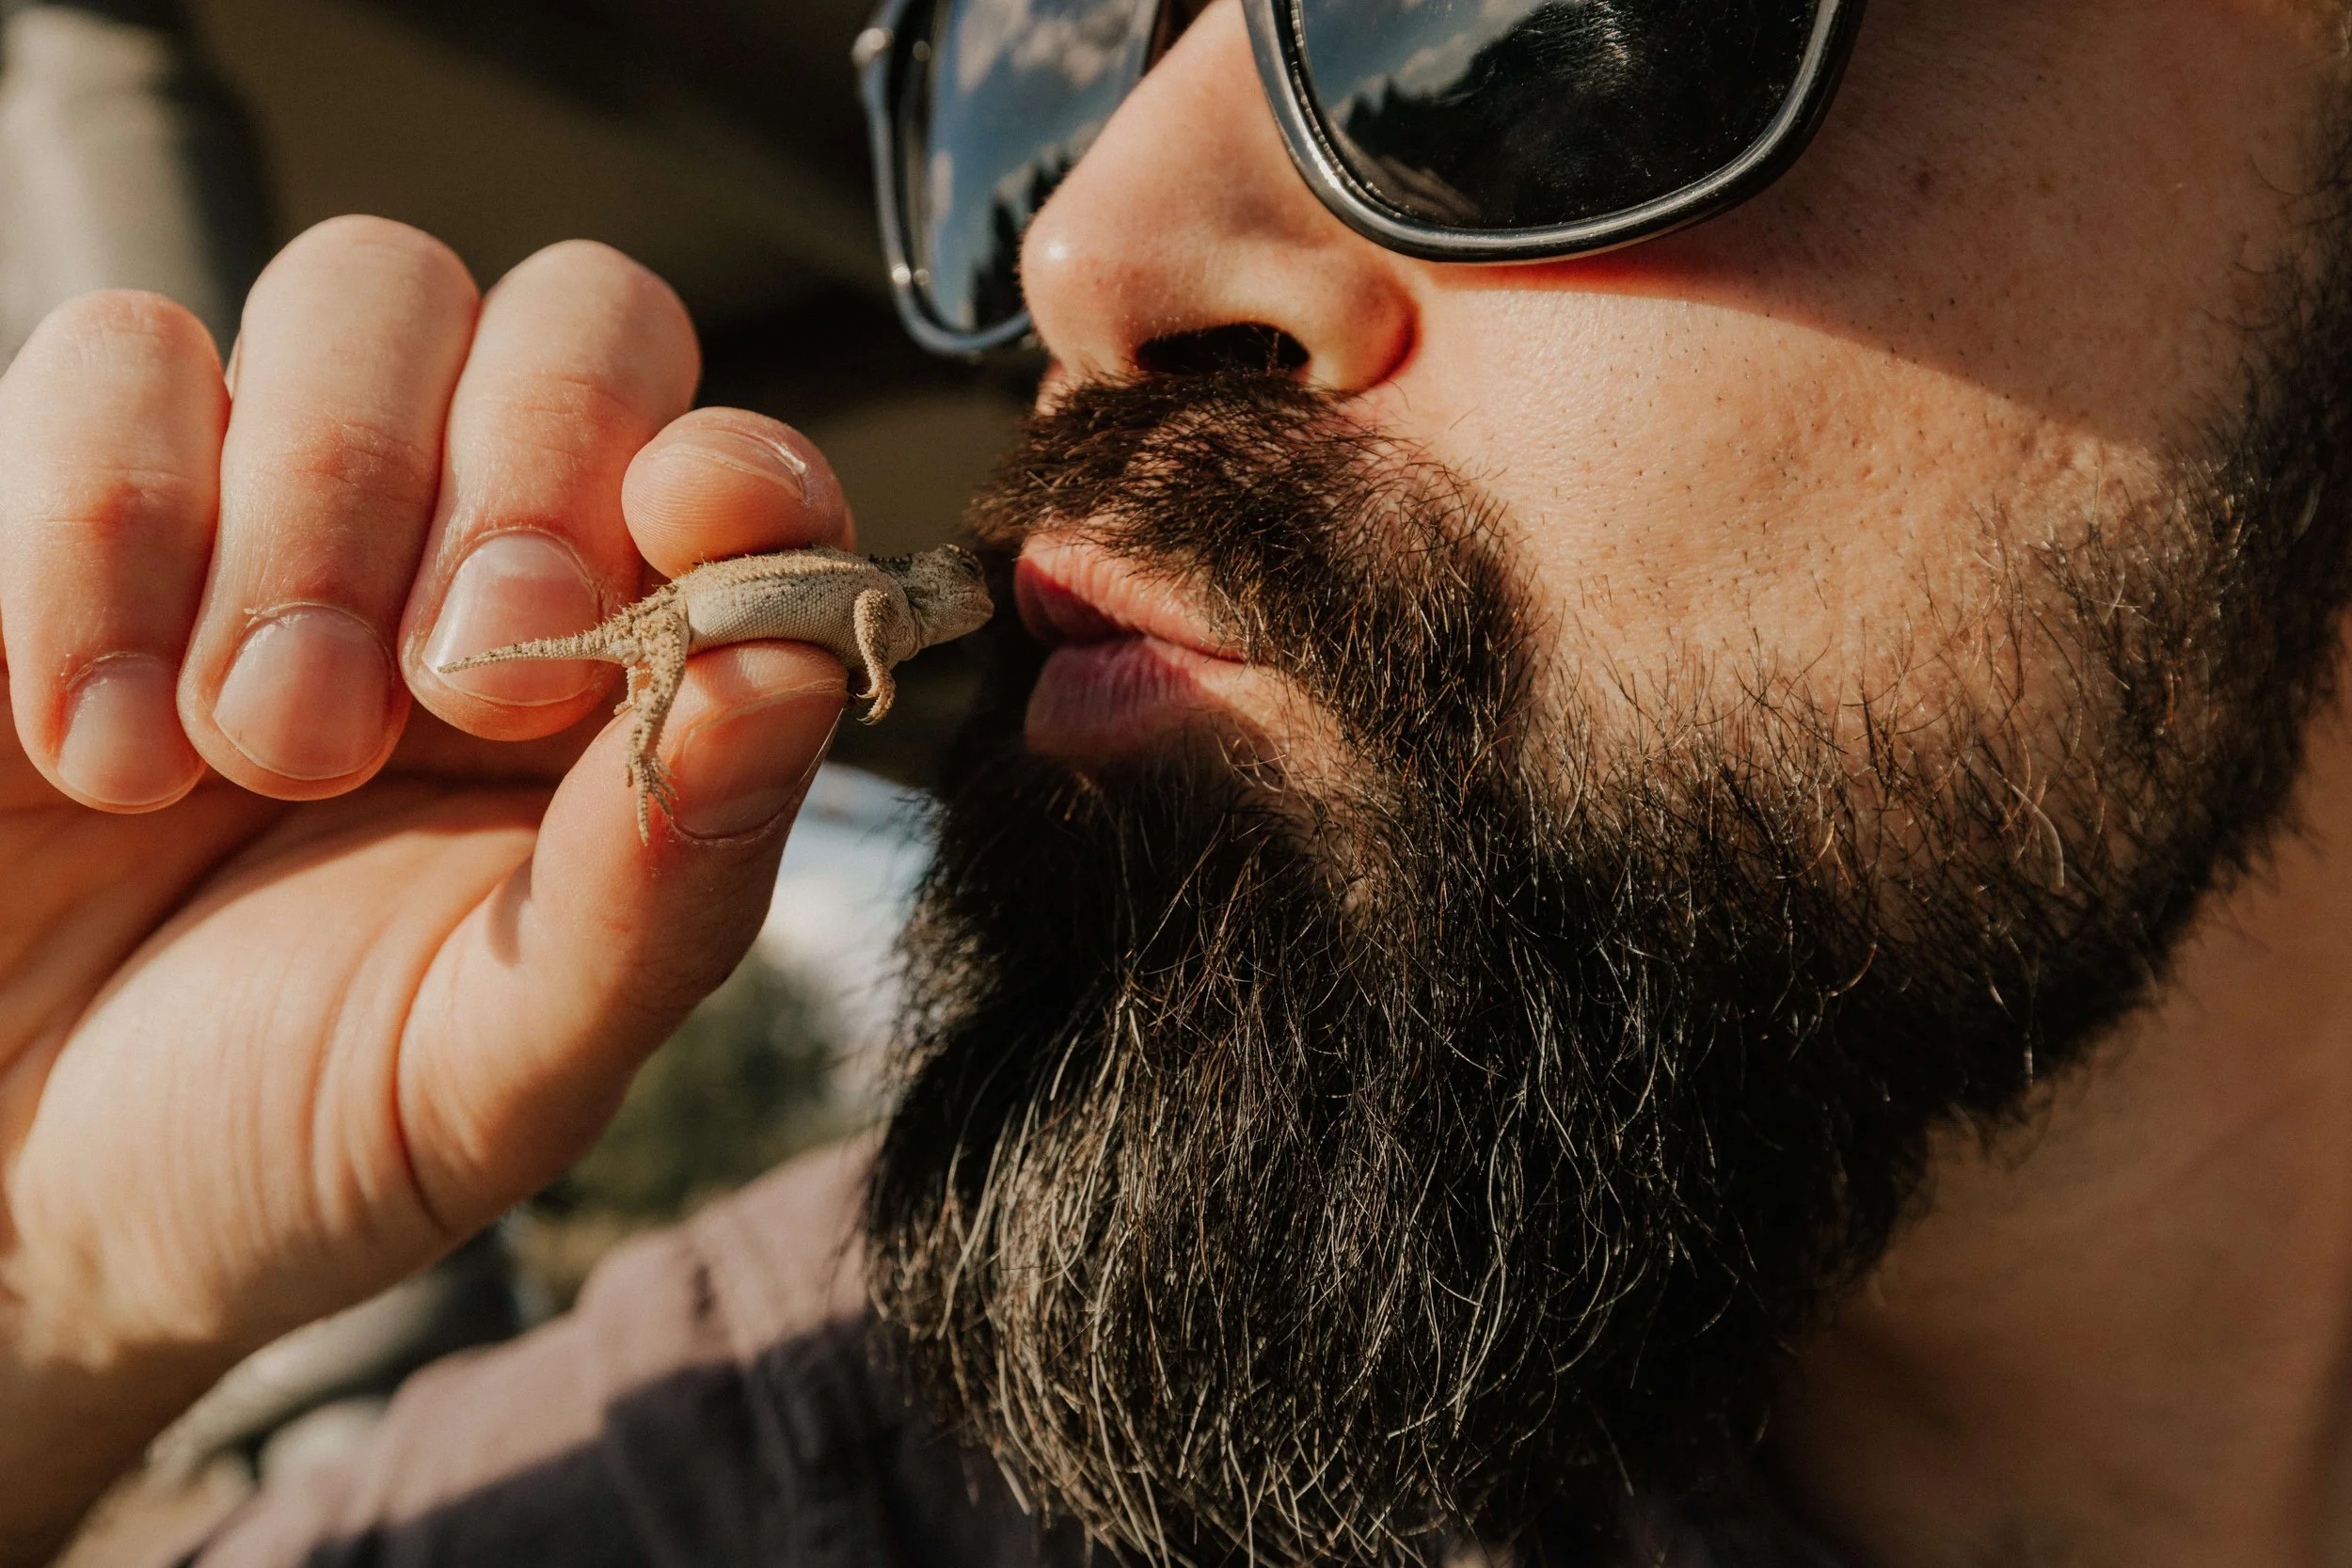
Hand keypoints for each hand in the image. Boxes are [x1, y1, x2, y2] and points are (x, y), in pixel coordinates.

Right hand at [0, 218, 852, 1560]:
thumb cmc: (289, 1126)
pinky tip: (102, 740)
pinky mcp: (76, 491)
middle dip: (522, 480)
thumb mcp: (499, 1067)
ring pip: (362, 288)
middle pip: (575, 318)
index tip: (689, 523)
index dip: (738, 473)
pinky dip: (107, 528)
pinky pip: (112, 353)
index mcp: (633, 683)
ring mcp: (283, 498)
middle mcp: (485, 552)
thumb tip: (799, 668)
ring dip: (318, 517)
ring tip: (261, 750)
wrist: (17, 1188)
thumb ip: (664, 885)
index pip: (740, 475)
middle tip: (452, 688)